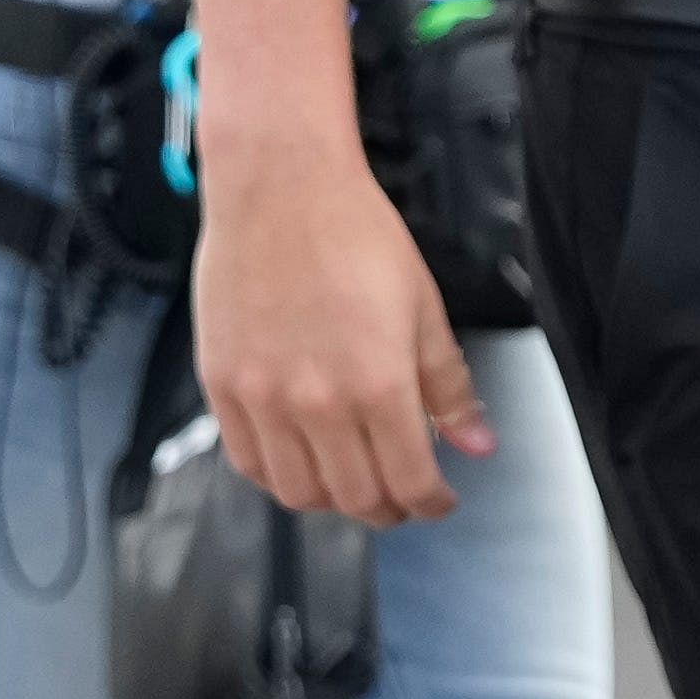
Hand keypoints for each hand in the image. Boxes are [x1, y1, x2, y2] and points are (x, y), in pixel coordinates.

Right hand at [192, 149, 489, 523]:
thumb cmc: (357, 237)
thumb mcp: (423, 309)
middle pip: (355, 498)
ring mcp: (263, 400)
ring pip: (298, 494)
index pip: (410, 482)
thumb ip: (449, 387)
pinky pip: (249, 464)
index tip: (439, 501)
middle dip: (389, 508)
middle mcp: (317, 404)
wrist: (281, 190)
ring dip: (333, 501)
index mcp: (379, 385)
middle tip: (403, 496)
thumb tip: (477, 444)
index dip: (430, 503)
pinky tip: (303, 462)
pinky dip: (280, 479)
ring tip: (355, 481)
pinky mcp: (222, 389)